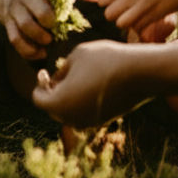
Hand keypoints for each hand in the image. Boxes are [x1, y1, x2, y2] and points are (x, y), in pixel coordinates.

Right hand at [0, 0, 101, 59]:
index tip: (96, 0)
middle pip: (42, 13)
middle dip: (53, 24)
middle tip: (58, 29)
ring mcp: (15, 9)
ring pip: (26, 27)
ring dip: (41, 38)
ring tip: (50, 42)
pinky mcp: (8, 23)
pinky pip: (16, 40)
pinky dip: (29, 50)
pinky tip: (41, 53)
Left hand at [31, 40, 153, 127]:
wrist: (140, 73)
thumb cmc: (105, 59)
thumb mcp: (77, 55)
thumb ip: (62, 69)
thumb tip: (58, 79)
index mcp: (58, 103)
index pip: (38, 98)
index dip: (39, 83)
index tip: (45, 70)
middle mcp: (71, 118)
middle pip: (52, 108)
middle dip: (52, 92)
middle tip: (58, 75)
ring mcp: (88, 122)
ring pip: (69, 112)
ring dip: (67, 97)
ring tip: (75, 77)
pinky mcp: (103, 121)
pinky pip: (85, 112)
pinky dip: (83, 101)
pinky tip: (91, 84)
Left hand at [100, 0, 177, 34]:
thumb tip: (109, 0)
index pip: (102, 0)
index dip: (107, 5)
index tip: (116, 5)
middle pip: (109, 14)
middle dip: (115, 17)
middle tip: (125, 14)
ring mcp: (141, 6)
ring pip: (121, 23)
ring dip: (127, 24)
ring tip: (136, 18)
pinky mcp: (151, 16)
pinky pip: (137, 28)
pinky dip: (140, 28)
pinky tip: (147, 20)